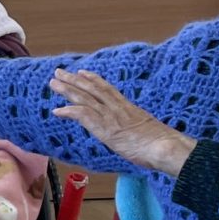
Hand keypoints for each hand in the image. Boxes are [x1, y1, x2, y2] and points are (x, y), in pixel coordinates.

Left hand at [49, 69, 195, 175]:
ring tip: (53, 83)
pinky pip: (84, 116)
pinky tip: (57, 111)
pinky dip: (69, 111)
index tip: (82, 72)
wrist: (165, 148)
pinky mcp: (106, 128)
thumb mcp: (148, 132)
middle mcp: (118, 109)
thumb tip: (137, 135)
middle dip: (74, 80)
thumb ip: (137, 129)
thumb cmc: (162, 145)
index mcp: (129, 108)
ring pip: (86, 98)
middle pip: (93, 89)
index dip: (93, 79)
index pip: (108, 89)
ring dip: (67, 90)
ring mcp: (111, 117)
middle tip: (59, 72)